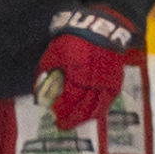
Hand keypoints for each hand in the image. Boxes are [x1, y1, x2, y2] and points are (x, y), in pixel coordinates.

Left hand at [38, 4, 132, 127]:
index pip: (69, 101)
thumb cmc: (71, 40)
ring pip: (96, 107)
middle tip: (63, 125)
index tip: (55, 117)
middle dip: (72, 119)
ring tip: (76, 121)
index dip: (62, 111)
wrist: (98, 28)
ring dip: (85, 117)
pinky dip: (99, 110)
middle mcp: (93, 82)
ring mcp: (106, 82)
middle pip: (83, 108)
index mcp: (76, 75)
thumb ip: (45, 75)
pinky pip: (108, 101)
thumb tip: (39, 95)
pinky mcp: (115, 81)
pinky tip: (92, 114)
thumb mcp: (53, 55)